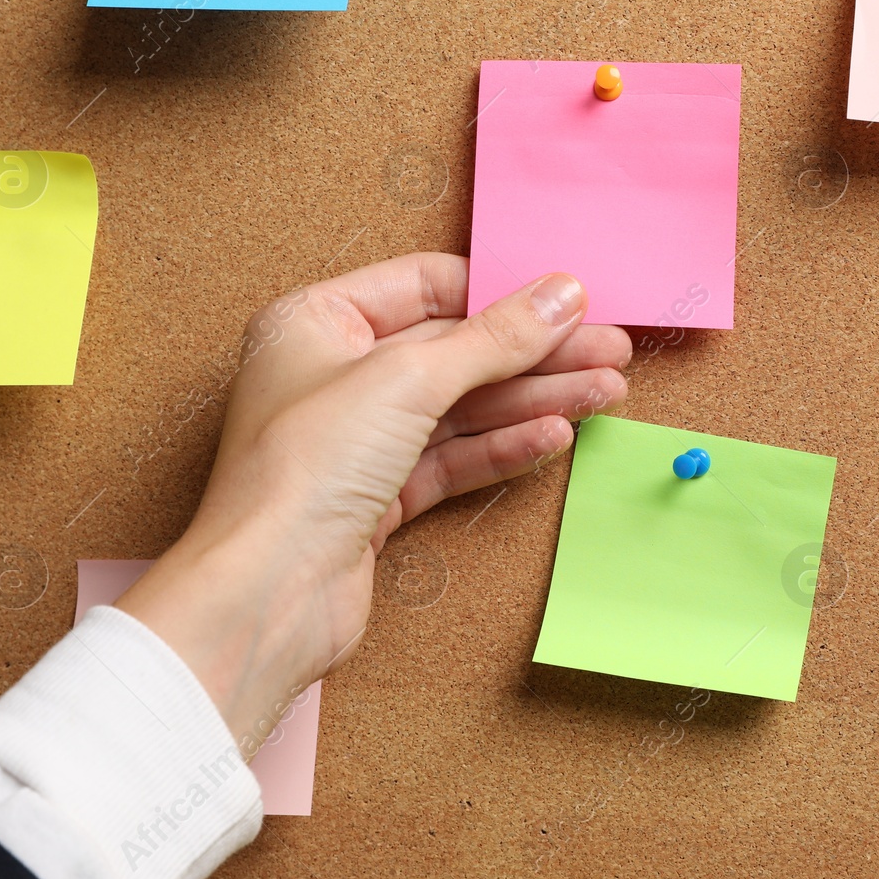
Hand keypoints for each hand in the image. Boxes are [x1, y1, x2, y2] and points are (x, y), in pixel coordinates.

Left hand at [116, 254, 629, 752]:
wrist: (269, 593)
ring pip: (461, 407)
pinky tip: (554, 435)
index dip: (500, 291)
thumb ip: (494, 337)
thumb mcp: (410, 377)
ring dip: (535, 399)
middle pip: (454, 350)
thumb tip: (561, 295)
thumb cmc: (304, 469)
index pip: (425, 285)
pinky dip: (504, 447)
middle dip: (534, 353)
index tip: (569, 298)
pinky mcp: (376, 497)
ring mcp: (356, 440)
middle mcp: (333, 375)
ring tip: (605, 394)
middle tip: (609, 350)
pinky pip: (452, 458)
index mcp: (315, 321)